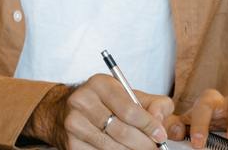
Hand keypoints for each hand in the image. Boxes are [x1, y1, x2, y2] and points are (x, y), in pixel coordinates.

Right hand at [24, 74, 172, 148]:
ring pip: (111, 147)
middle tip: (154, 148)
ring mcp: (74, 123)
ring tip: (141, 149)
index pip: (129, 110)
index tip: (160, 136)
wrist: (67, 111)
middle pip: (121, 131)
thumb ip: (154, 104)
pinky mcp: (71, 143)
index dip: (149, 126)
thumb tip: (159, 121)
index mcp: (100, 84)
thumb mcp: (131, 95)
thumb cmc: (106, 103)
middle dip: (144, 144)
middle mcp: (82, 101)